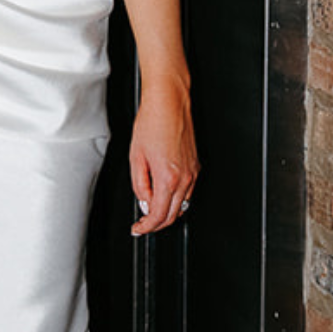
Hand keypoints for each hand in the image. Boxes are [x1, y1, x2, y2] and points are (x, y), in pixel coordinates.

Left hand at [130, 82, 196, 236]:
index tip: (138, 228)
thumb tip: (144, 201)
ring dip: (166, 211)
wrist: (169, 103)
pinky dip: (175, 198)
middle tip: (143, 224)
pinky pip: (187, 191)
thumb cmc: (152, 123)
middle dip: (156, 224)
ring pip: (182, 205)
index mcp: (167, 177)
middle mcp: (184, 178)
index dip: (146, 227)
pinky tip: (163, 193)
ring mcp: (193, 172)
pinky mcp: (196, 166)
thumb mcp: (136, 157)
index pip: (158, 215)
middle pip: (173, 215)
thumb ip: (139, 185)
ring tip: (149, 208)